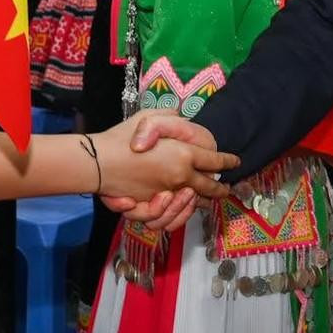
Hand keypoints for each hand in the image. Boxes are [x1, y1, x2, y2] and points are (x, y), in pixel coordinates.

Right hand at [92, 115, 233, 203]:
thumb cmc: (122, 138)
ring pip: (193, 204)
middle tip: (226, 188)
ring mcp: (167, 196)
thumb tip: (185, 119)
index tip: (235, 161)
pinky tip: (182, 205)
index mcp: (183, 156)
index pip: (214, 160)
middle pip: (209, 186)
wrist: (98, 163)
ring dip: (203, 201)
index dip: (227, 161)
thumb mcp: (149, 117)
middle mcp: (180, 179)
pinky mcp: (153, 208)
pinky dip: (182, 213)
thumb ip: (171, 119)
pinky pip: (175, 215)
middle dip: (220, 188)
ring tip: (206, 198)